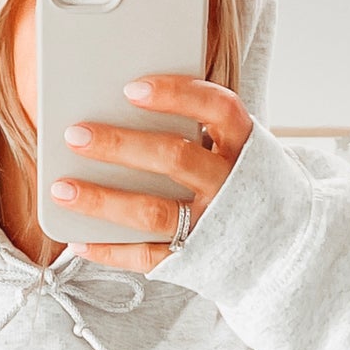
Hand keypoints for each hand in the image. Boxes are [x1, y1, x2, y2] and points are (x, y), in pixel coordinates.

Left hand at [54, 74, 251, 274]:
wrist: (287, 251)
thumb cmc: (244, 186)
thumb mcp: (236, 151)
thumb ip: (198, 130)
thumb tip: (126, 105)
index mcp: (244, 147)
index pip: (218, 109)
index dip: (177, 94)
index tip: (131, 88)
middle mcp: (230, 185)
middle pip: (174, 158)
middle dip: (120, 145)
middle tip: (75, 135)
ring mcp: (212, 226)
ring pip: (153, 212)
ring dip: (102, 201)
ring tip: (62, 189)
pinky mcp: (195, 262)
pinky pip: (147, 257)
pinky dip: (110, 250)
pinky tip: (78, 242)